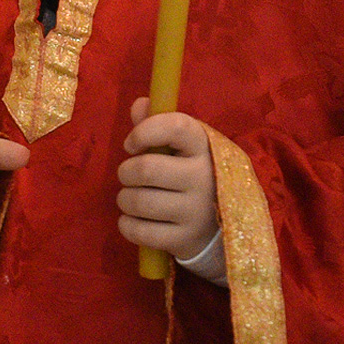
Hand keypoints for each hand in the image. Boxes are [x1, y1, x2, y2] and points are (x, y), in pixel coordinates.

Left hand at [117, 96, 217, 259]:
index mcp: (204, 147)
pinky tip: (134, 220)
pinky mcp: (184, 239)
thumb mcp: (182, 148)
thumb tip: (139, 104)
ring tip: (132, 198)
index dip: (145, 131)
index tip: (131, 144)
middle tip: (128, 176)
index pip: (175, 127)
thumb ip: (158, 125)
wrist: (218, 227)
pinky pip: (139, 231)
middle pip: (146, 169)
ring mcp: (195, 211)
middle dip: (126, 172)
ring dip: (125, 199)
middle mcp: (204, 177)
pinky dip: (127, 225)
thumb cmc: (191, 176)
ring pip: (139, 201)